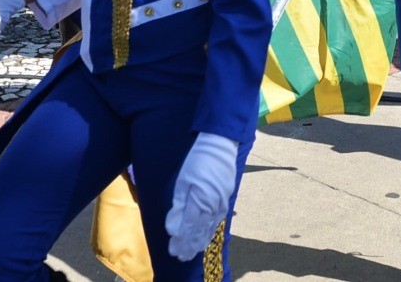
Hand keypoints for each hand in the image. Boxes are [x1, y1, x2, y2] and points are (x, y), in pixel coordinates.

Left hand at [166, 133, 239, 260]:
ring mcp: (221, 201)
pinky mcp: (226, 197)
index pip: (188, 226)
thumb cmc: (198, 159)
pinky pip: (218, 219)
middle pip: (199, 230)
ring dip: (200, 240)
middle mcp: (212, 204)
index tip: (173, 251)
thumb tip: (173, 227)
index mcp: (200, 200)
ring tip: (193, 251)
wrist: (220, 144)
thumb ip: (179, 205)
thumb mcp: (183, 180)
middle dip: (189, 244)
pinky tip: (206, 235)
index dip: (180, 240)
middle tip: (181, 256)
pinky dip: (210, 230)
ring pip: (209, 226)